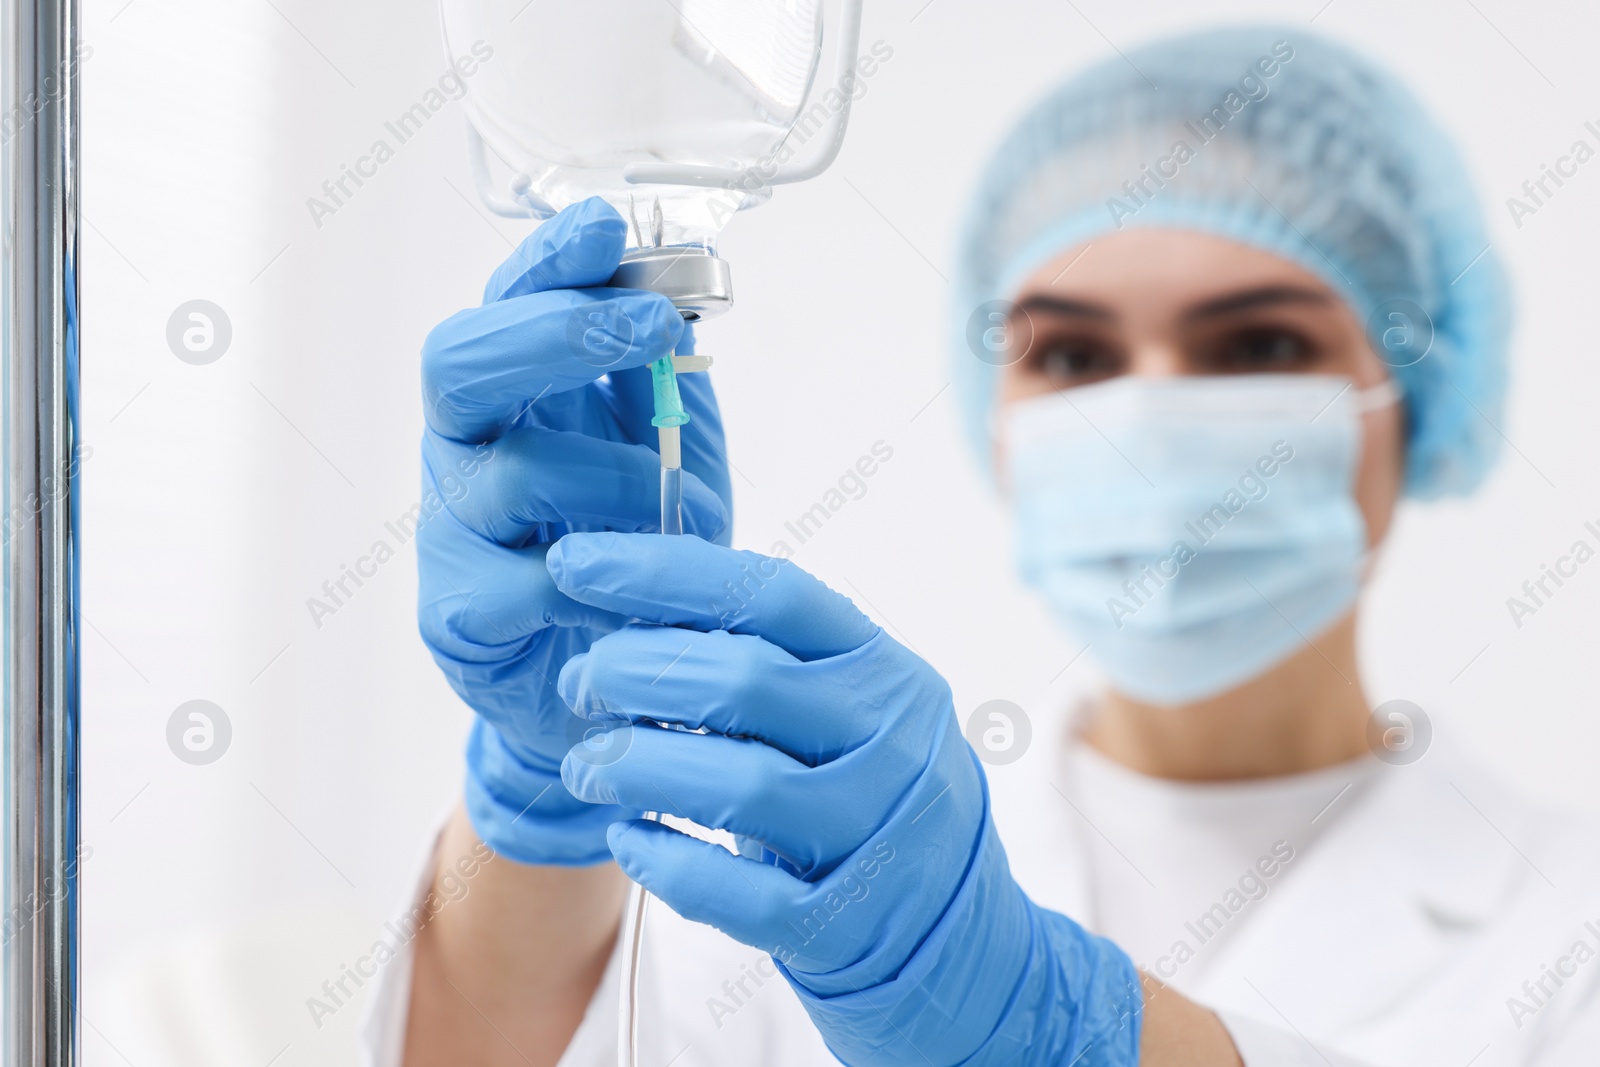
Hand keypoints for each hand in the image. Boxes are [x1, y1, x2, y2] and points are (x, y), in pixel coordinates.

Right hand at [416, 199, 731, 864]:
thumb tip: (676, 286)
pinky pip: (530, 580)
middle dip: (557, 333)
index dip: (547, 261)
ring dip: (622, 485)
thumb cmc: (632, 549)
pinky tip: (635, 589)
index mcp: (511, 394)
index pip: (507, 304)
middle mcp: (462, 448)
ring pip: (519, 474)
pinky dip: (602, 580)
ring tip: (683, 517)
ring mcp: (448, 529)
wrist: (603, 682)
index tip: (606, 226)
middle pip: (462, 363)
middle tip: (649, 326)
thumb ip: (657, 378)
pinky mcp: (455, 612)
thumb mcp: (668, 450)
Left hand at [551, 533, 1142, 1064]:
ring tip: (585, 765)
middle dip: (637, 672)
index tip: (577, 564)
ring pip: (740, 785)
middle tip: (579, 683)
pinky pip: (741, 891)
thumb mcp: (846, 709)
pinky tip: (628, 840)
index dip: (666, 573)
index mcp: (884, 669)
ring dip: (638, 766)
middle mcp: (892, 742)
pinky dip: (669, 862)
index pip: (771, 595)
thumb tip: (633, 600)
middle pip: (746, 681)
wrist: (957, 937)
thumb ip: (768, 657)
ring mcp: (876, 835)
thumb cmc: (866, 795)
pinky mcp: (844, 922)